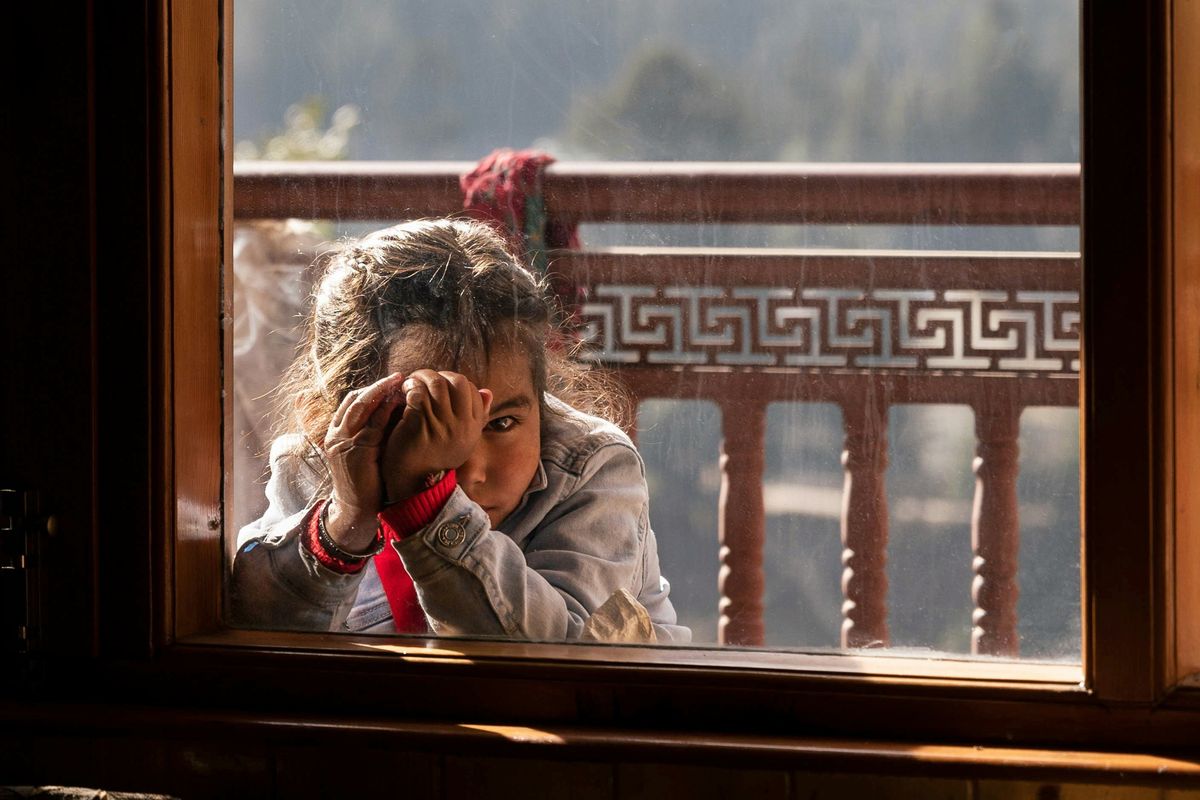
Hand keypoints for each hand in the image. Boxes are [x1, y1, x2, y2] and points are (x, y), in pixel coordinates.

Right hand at [321, 372, 404, 551]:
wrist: (355, 510)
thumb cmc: (365, 481)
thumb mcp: (365, 452)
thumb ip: (372, 433)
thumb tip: (395, 410)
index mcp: (336, 433)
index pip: (352, 402)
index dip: (371, 390)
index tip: (390, 382)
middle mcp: (336, 434)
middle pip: (355, 400)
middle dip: (377, 386)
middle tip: (397, 376)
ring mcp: (344, 442)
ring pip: (362, 407)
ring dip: (381, 392)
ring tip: (399, 382)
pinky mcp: (356, 451)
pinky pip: (372, 424)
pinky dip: (385, 410)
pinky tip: (399, 403)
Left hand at [381, 370, 492, 501]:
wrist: (414, 485)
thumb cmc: (435, 457)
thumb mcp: (462, 439)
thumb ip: (476, 416)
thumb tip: (487, 391)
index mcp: (473, 428)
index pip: (472, 390)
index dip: (453, 381)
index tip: (438, 384)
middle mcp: (461, 426)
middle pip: (457, 382)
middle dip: (439, 375)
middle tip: (423, 378)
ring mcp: (441, 426)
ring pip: (436, 384)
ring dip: (421, 377)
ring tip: (411, 382)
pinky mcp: (420, 426)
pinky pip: (418, 394)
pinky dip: (410, 387)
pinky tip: (404, 391)